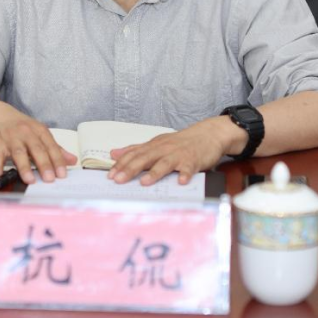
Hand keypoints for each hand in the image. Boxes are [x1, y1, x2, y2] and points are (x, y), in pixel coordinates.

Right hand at [0, 99, 76, 183]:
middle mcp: (25, 133)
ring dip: (24, 167)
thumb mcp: (38, 132)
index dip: (57, 160)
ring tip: (29, 180)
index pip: (51, 146)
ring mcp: (10, 139)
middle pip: (36, 149)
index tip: (62, 174)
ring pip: (19, 153)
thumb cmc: (18, 126)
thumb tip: (72, 160)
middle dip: (44, 164)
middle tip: (49, 178)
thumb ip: (55, 148)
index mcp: (38, 131)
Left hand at [108, 116, 243, 185]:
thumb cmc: (181, 142)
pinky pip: (189, 168)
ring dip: (154, 173)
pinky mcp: (193, 160)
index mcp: (154, 146)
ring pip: (164, 163)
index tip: (110, 175)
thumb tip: (114, 153)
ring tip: (144, 182)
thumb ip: (136, 149)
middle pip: (145, 158)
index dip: (122, 164)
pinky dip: (185, 175)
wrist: (207, 134)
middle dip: (131, 169)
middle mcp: (164, 149)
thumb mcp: (157, 144)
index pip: (134, 154)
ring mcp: (178, 154)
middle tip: (119, 180)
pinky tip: (181, 182)